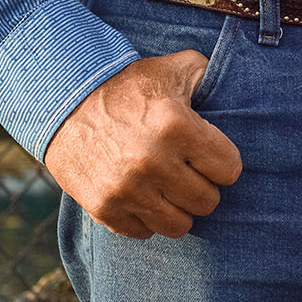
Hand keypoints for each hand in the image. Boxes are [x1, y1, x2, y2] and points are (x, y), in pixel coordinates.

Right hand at [45, 51, 241, 239]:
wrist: (66, 102)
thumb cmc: (129, 86)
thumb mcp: (173, 68)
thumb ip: (208, 75)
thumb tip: (235, 85)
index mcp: (178, 127)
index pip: (229, 170)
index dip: (223, 163)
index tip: (211, 157)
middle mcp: (154, 162)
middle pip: (207, 201)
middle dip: (204, 186)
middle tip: (190, 172)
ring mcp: (128, 189)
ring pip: (179, 225)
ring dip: (179, 208)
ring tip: (170, 188)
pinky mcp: (104, 208)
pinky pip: (144, 232)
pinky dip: (147, 219)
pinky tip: (144, 196)